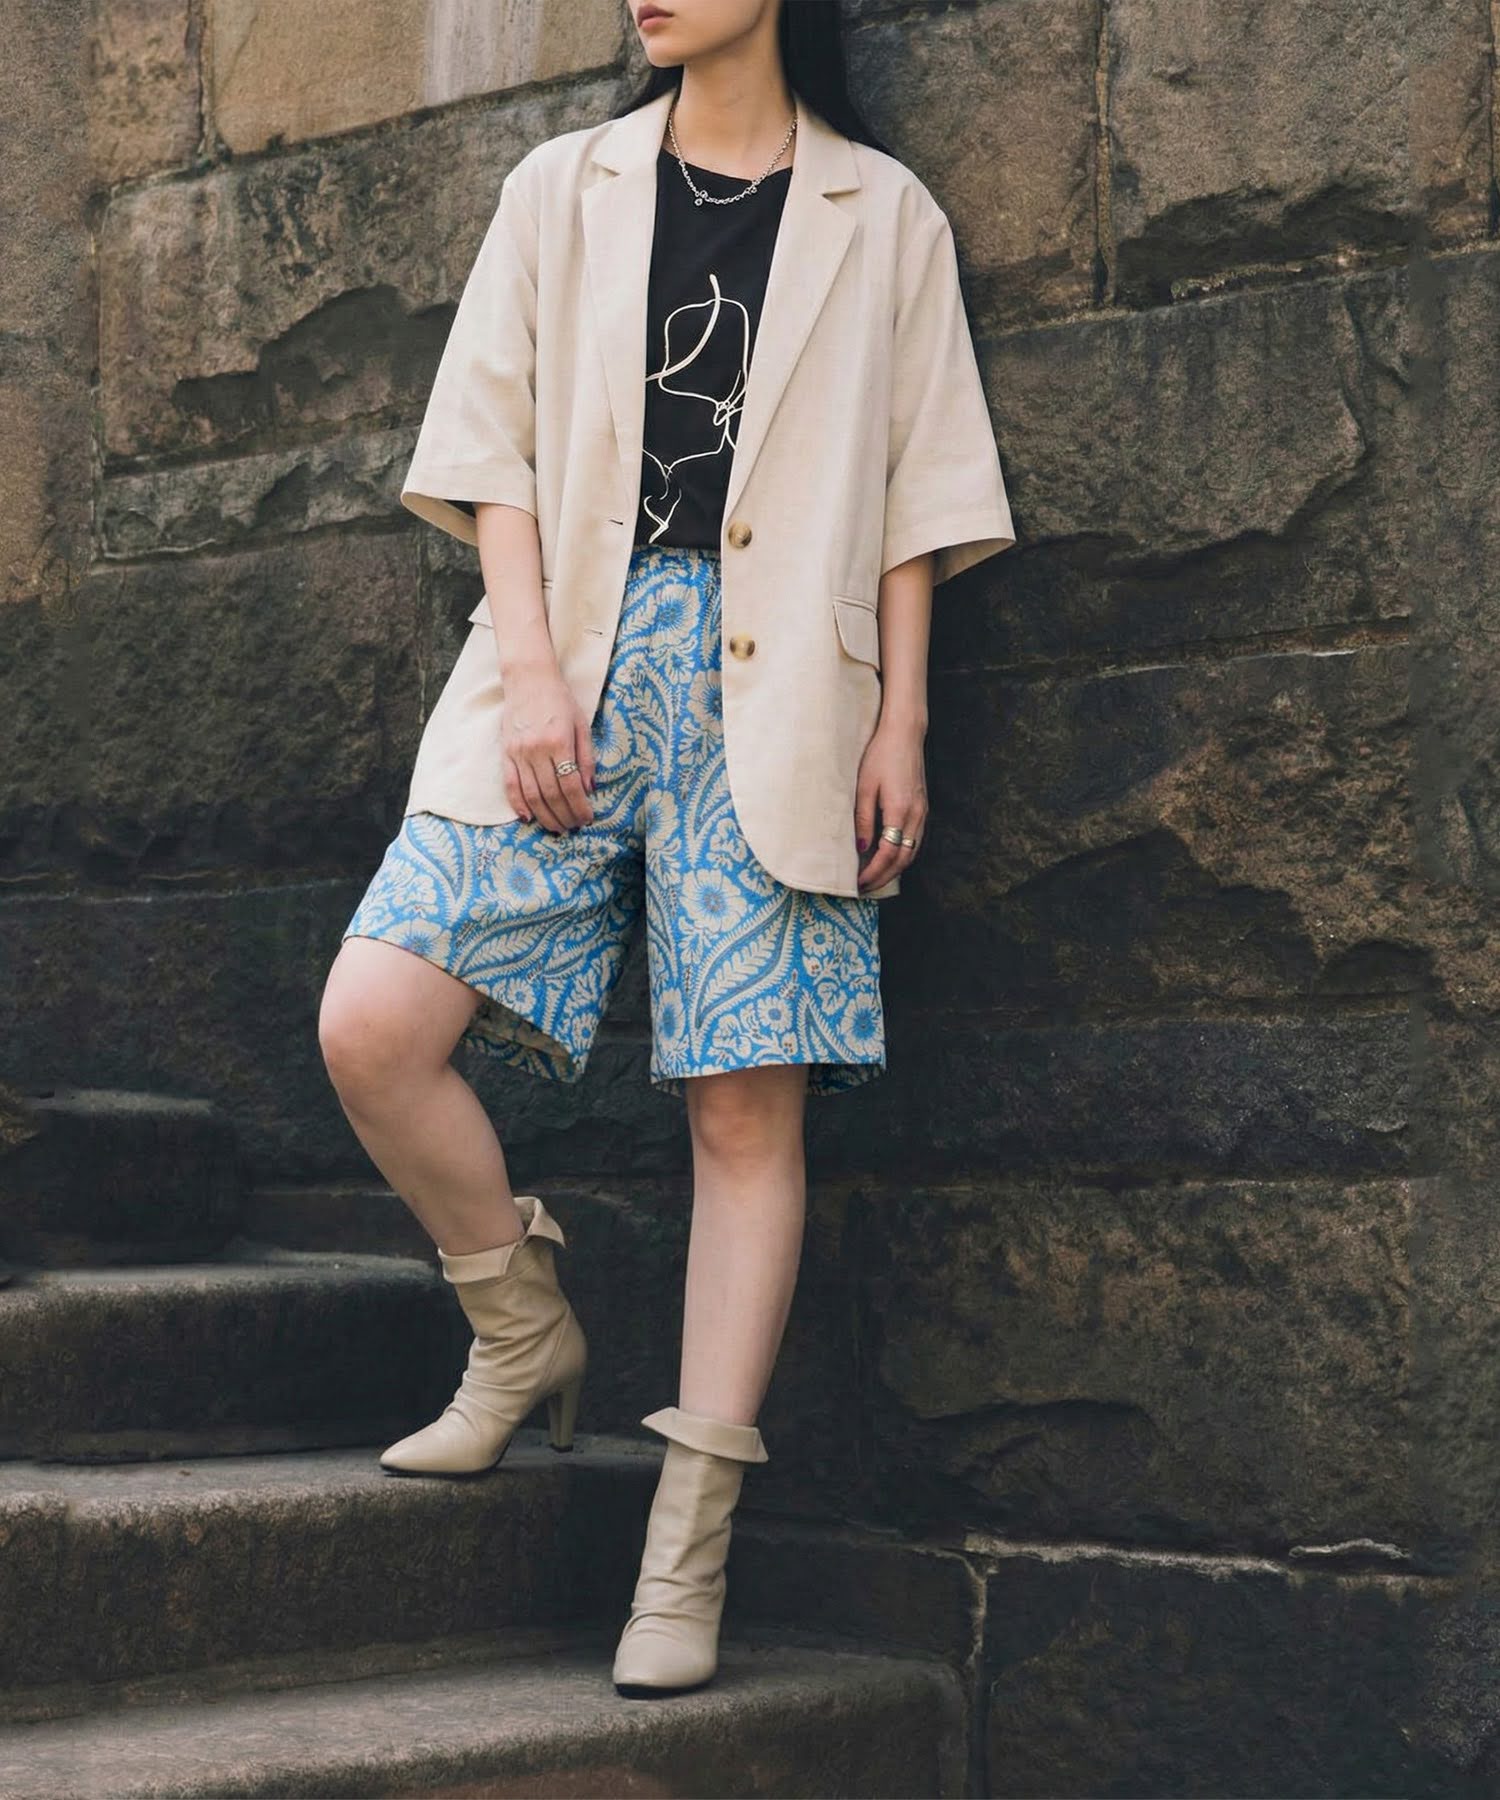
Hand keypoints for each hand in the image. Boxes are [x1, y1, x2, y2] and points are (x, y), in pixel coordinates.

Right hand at [500, 660, 596, 832]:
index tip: (587, 818)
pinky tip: (527, 818)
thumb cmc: (560, 700)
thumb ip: (586, 758)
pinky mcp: (506, 752)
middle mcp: (537, 750)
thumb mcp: (581, 725)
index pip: (570, 785)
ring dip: (545, 816)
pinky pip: (510, 784)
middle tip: (573, 827)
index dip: (580, 807)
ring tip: (556, 828)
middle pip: (551, 794)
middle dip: (564, 815)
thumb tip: (589, 789)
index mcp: (559, 742)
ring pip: (531, 794)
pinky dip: (518, 804)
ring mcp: (519, 752)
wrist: (528, 678)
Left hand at [854, 716, 926, 890]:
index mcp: (900, 811)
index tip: (858, 883)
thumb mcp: (864, 787)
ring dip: (894, 870)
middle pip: (903, 860)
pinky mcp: (923, 808)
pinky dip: (903, 856)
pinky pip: (915, 842)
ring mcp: (922, 813)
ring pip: (912, 853)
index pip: (888, 855)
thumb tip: (861, 849)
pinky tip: (889, 859)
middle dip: (883, 878)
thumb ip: (863, 820)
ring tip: (875, 878)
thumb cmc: (880, 756)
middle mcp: (916, 816)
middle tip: (865, 888)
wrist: (905, 734)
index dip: (873, 873)